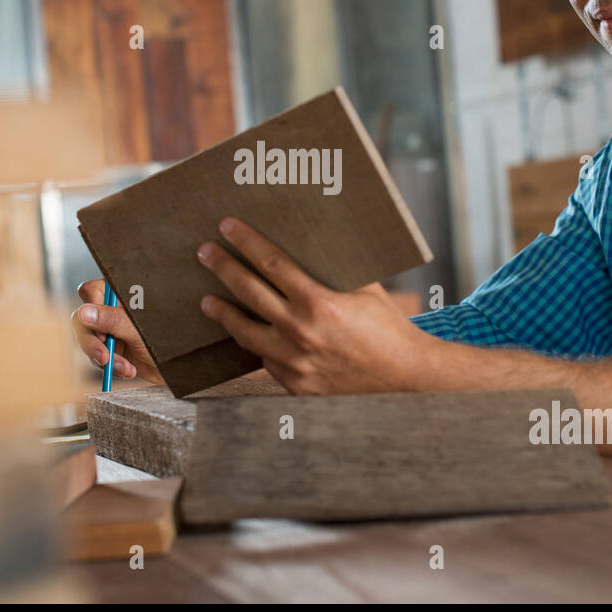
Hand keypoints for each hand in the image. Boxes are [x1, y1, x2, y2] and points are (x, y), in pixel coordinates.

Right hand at [72, 279, 164, 384]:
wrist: (178, 367)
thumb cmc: (167, 341)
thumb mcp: (140, 331)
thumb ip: (113, 320)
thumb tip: (84, 313)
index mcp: (121, 295)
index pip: (91, 291)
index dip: (90, 308)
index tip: (100, 329)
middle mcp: (111, 310)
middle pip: (82, 319)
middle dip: (92, 342)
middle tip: (104, 357)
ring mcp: (108, 329)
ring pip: (88, 341)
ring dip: (104, 358)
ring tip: (125, 368)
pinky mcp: (109, 348)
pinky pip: (96, 358)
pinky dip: (110, 367)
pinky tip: (128, 371)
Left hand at [196, 217, 430, 393]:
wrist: (405, 379)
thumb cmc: (388, 329)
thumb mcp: (365, 290)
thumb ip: (333, 272)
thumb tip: (309, 244)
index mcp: (319, 303)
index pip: (272, 263)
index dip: (246, 242)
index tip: (227, 226)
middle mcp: (301, 332)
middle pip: (249, 292)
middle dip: (223, 268)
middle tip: (205, 253)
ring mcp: (294, 362)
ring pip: (245, 332)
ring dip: (223, 313)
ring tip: (206, 301)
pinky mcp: (294, 384)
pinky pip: (265, 359)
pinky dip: (255, 343)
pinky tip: (247, 333)